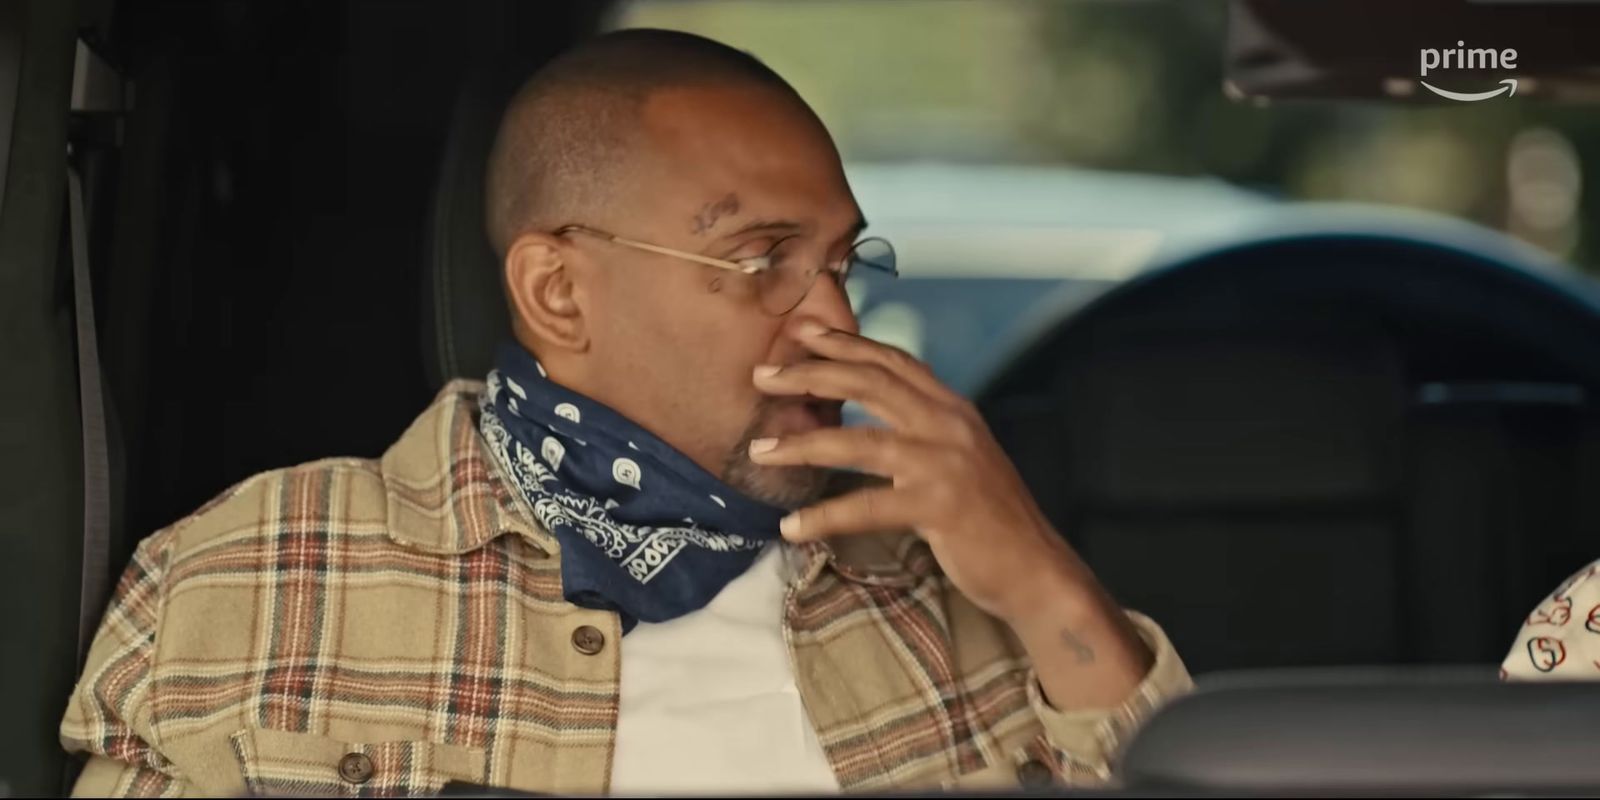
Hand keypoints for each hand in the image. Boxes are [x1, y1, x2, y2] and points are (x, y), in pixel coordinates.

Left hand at [749, 321, 1089, 624]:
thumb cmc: (991, 520)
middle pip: (869, 383)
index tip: (802, 332)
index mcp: (954, 408)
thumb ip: (926, 431)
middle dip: (810, 374)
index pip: (893, 361)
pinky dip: (823, 516)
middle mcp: (949, 424)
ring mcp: (944, 463)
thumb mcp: (962, 458)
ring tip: (759, 449)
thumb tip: (876, 418)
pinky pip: (866, 507)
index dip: (846, 342)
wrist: (1035, 569)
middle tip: (762, 375)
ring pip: (858, 440)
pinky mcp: (938, 505)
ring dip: (801, 444)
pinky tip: (791, 526)